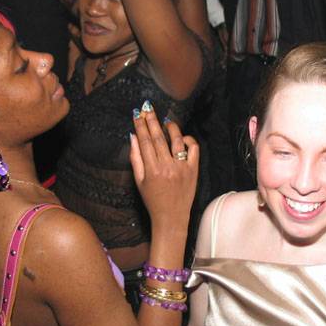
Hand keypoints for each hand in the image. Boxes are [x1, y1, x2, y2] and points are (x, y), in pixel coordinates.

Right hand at [129, 102, 198, 225]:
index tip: (137, 113)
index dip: (140, 125)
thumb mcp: (139, 181)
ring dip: (171, 127)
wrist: (171, 217)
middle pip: (158, 137)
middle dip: (152, 120)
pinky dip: (189, 140)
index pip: (145, 141)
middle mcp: (167, 167)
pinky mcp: (193, 170)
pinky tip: (182, 137)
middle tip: (148, 107)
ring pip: (177, 140)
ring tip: (165, 121)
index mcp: (151, 169)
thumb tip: (132, 137)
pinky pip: (193, 149)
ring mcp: (182, 168)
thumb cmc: (152, 200)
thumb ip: (135, 158)